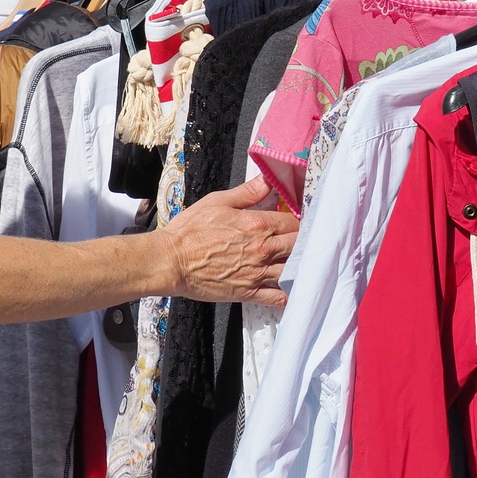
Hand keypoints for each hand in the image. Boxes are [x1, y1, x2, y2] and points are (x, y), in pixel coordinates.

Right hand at [161, 176, 296, 307]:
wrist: (171, 261)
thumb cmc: (191, 230)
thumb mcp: (217, 202)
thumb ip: (247, 192)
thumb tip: (268, 179)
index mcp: (257, 224)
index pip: (294, 221)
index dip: (299, 219)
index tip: (298, 219)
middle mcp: (263, 249)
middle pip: (300, 245)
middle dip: (305, 240)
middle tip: (305, 239)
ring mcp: (258, 273)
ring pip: (294, 270)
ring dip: (301, 265)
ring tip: (302, 262)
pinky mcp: (249, 292)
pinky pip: (278, 298)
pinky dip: (289, 294)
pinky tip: (292, 288)